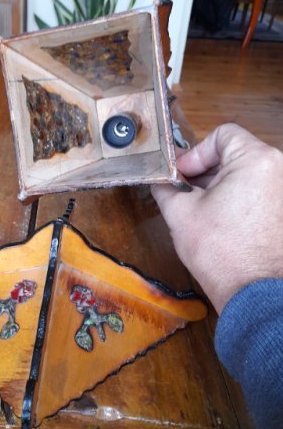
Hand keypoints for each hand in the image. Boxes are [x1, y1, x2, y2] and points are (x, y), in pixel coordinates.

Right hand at [152, 124, 282, 312]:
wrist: (253, 294)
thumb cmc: (221, 253)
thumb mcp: (180, 213)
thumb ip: (165, 187)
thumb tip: (158, 180)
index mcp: (257, 160)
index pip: (222, 134)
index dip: (196, 152)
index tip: (182, 174)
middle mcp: (279, 171)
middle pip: (235, 154)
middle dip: (204, 171)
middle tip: (183, 191)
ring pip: (245, 174)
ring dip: (218, 185)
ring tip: (198, 208)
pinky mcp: (282, 212)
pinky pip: (257, 192)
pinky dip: (235, 199)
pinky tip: (217, 220)